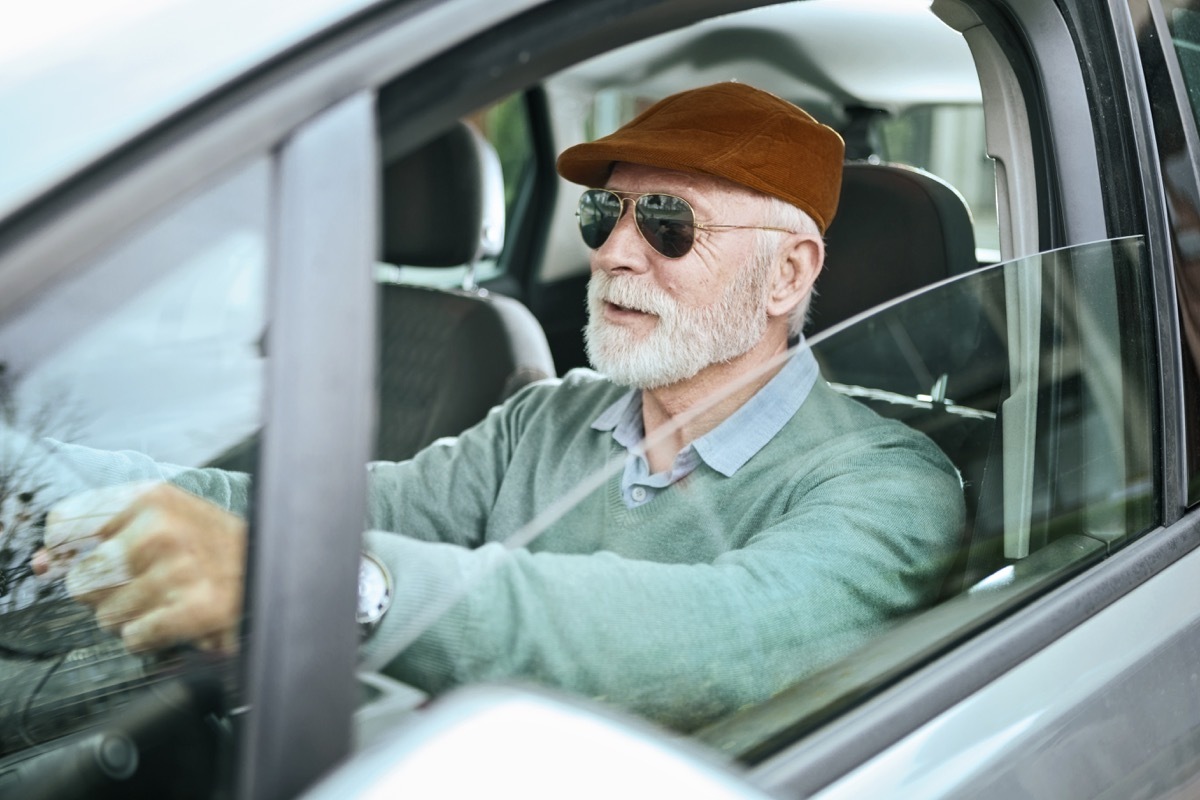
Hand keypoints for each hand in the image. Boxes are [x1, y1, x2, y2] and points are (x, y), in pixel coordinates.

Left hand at [33, 482, 246, 653]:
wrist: (275, 568)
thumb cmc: (213, 546)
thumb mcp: (159, 519)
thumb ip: (95, 534)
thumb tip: (39, 563)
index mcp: (150, 498)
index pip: (64, 528)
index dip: (70, 553)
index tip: (91, 558)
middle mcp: (161, 530)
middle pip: (80, 581)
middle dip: (104, 591)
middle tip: (143, 582)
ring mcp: (178, 571)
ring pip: (105, 616)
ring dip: (131, 616)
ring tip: (164, 599)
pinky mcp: (194, 611)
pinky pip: (133, 638)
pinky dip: (149, 637)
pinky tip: (172, 618)